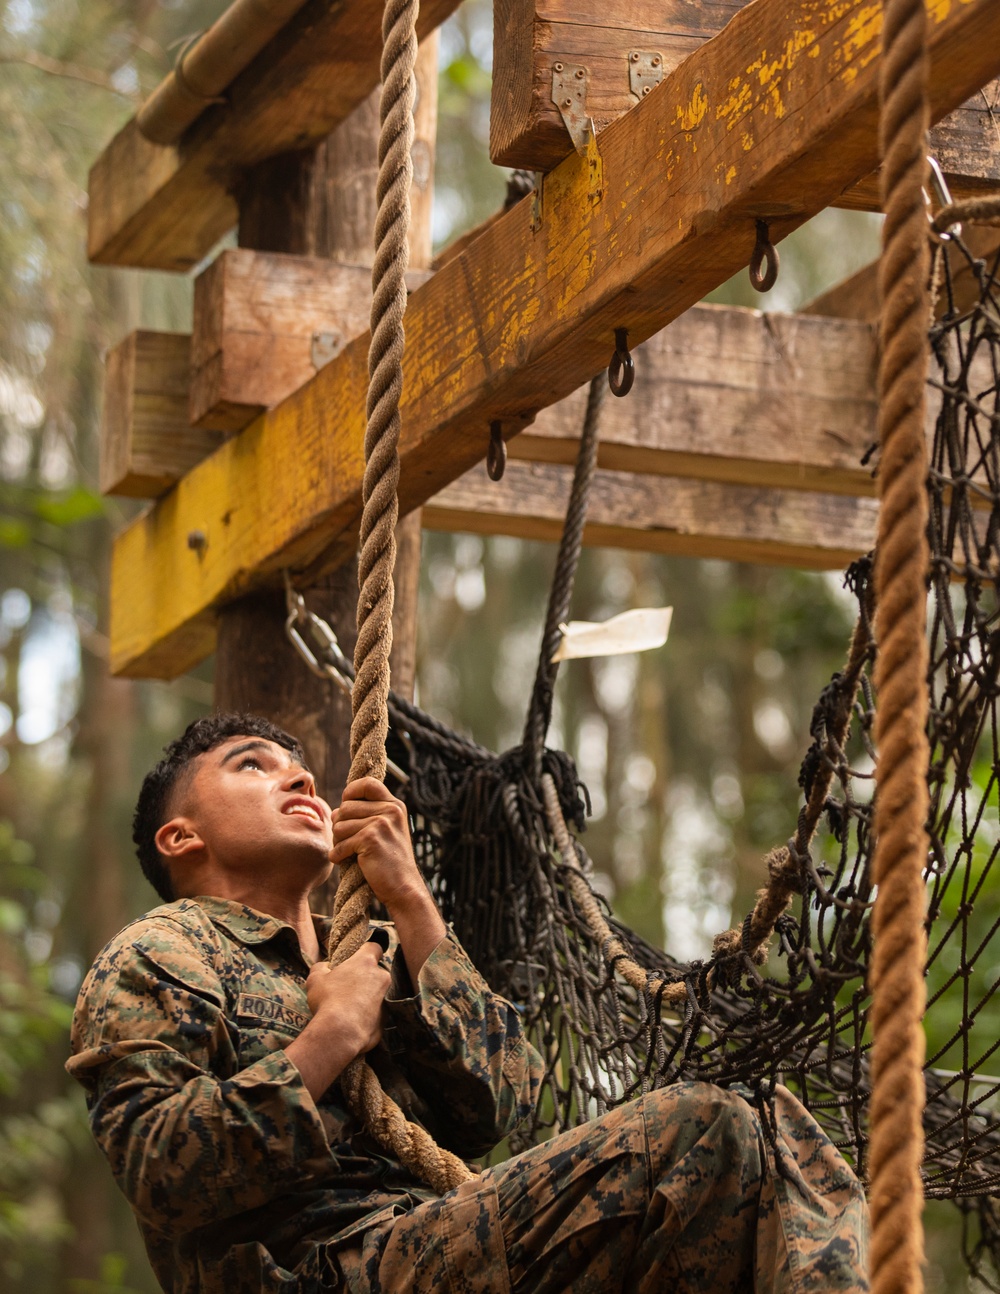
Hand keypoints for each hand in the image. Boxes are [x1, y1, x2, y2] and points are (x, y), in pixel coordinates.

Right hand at [285, 941, 389, 1100]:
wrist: (340, 1034)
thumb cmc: (328, 1001)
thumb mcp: (315, 979)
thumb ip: (321, 967)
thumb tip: (325, 966)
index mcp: (366, 962)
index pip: (374, 947)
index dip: (367, 950)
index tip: (358, 957)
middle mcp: (381, 977)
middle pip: (376, 971)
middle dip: (365, 977)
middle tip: (347, 987)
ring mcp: (386, 998)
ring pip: (378, 992)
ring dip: (367, 996)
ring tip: (349, 1007)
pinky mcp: (386, 1018)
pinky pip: (377, 1011)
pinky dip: (368, 1014)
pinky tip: (353, 1021)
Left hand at [331, 778, 424, 910]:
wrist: (404, 888)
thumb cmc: (390, 862)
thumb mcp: (386, 831)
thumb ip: (368, 816)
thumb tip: (336, 810)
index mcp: (395, 805)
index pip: (367, 783)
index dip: (351, 792)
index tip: (347, 807)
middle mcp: (390, 810)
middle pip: (345, 807)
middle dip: (340, 826)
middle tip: (348, 842)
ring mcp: (381, 823)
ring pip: (339, 825)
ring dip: (338, 842)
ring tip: (349, 852)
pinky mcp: (370, 839)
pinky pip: (340, 844)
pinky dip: (337, 856)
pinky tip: (345, 861)